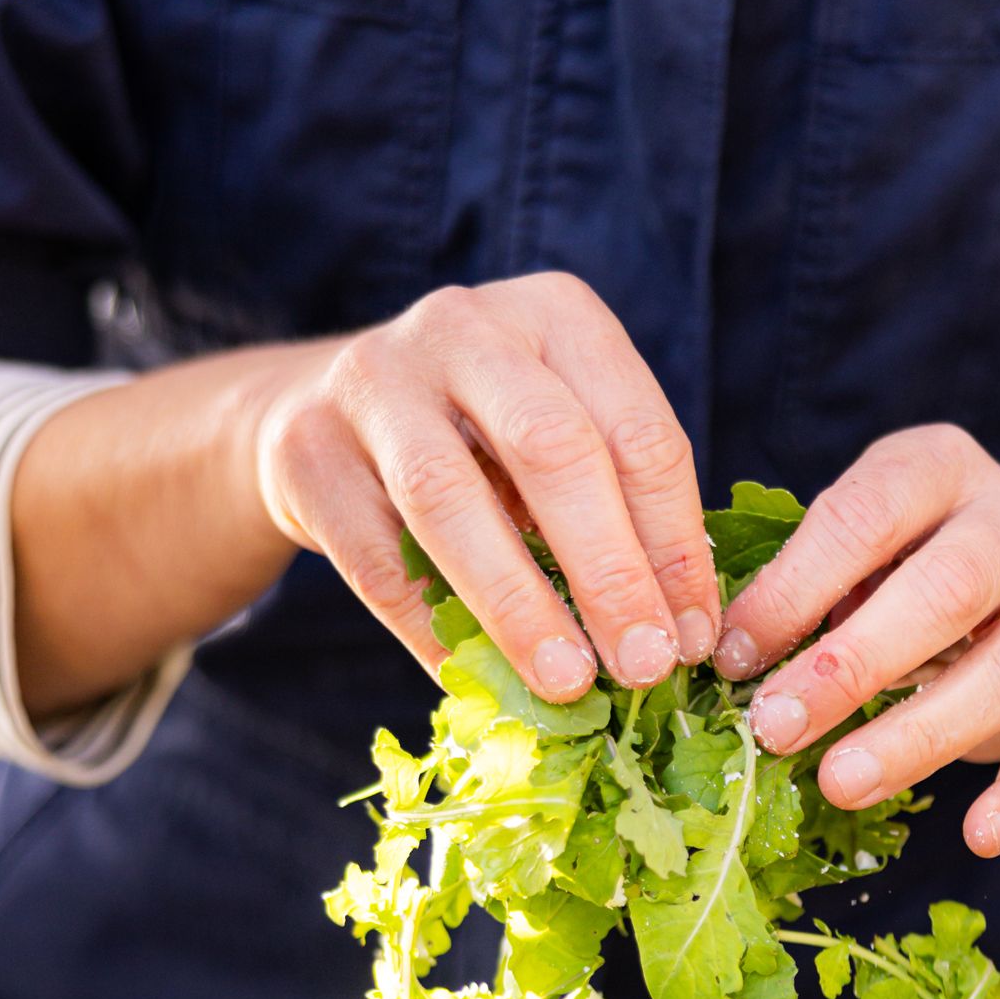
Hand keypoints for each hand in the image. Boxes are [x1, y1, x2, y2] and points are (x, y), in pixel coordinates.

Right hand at [254, 274, 719, 701]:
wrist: (316, 412)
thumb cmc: (475, 440)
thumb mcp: (553, 436)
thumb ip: (613, 507)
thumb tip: (679, 634)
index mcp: (555, 314)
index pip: (639, 433)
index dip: (674, 545)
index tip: (694, 638)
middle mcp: (464, 327)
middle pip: (551, 450)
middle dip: (608, 570)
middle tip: (643, 665)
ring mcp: (374, 381)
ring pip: (449, 500)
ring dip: (517, 605)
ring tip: (566, 683)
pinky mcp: (306, 449)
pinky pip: (376, 557)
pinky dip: (430, 629)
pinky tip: (473, 680)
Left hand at [715, 428, 999, 859]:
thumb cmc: (897, 564)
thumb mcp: (849, 548)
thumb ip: (795, 586)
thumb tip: (720, 656)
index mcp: (938, 467)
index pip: (866, 515)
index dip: (795, 589)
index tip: (733, 657)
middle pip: (949, 589)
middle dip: (855, 664)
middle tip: (777, 728)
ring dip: (920, 736)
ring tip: (841, 784)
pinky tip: (978, 835)